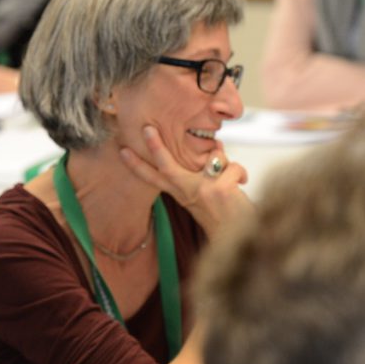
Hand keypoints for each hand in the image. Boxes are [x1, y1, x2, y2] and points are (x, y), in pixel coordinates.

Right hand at [119, 125, 251, 236]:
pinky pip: (233, 167)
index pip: (154, 178)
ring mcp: (201, 191)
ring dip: (227, 163)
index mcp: (180, 193)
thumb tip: (215, 144)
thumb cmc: (226, 214)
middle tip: (147, 128)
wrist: (239, 235)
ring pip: (213, 157)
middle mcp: (187, 193)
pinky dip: (241, 173)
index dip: (136, 165)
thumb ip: (206, 171)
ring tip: (231, 178)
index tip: (123, 151)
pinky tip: (241, 184)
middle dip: (155, 145)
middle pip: (165, 166)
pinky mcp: (218, 189)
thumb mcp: (207, 193)